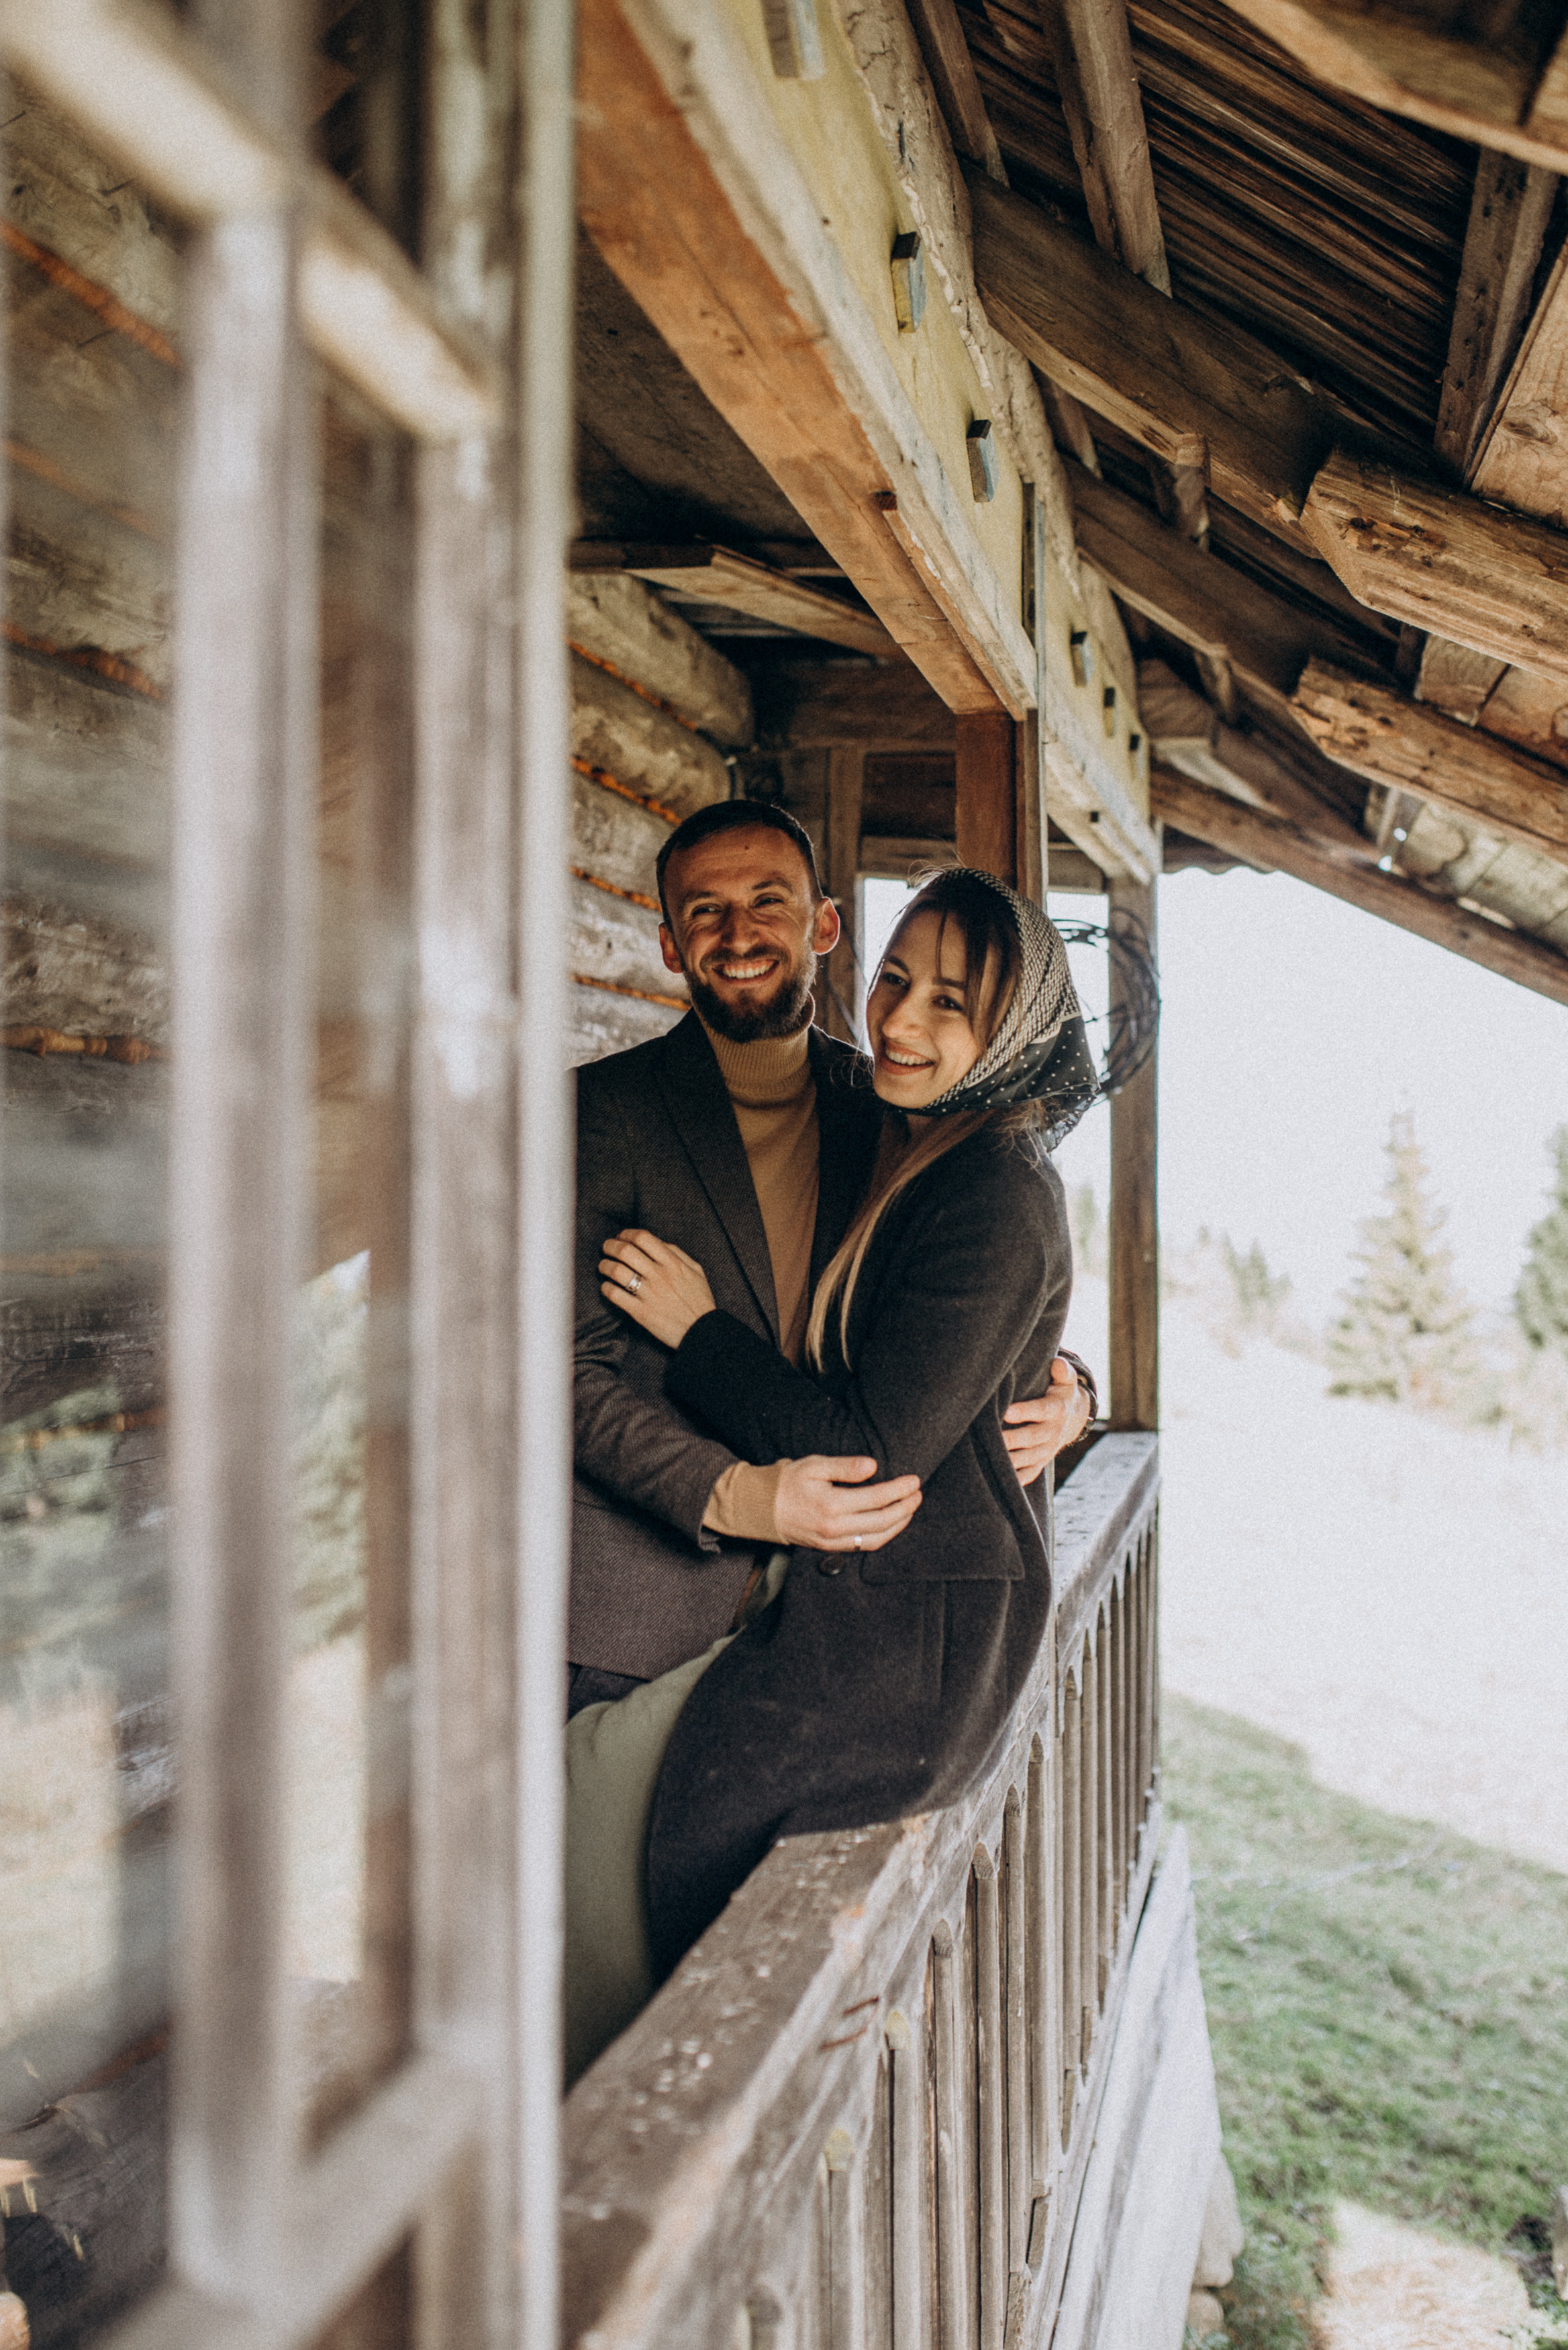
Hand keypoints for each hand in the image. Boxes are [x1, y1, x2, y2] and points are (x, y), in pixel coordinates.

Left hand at [600, 1228, 716, 1348]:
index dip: (627, 1233)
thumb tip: (657, 1242)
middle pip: (625, 1251)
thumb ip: (677, 1253)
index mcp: (672, 1263)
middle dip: (610, 1246)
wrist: (702, 1331)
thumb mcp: (696, 1271)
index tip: (621, 1236)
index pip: (643, 1238)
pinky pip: (615, 1295)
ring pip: (616, 1271)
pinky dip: (606, 1288)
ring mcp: (648, 1294)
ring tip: (603, 1266)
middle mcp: (659, 1275)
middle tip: (606, 1248)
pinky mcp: (640, 1312)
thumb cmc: (699, 1301)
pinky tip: (607, 1287)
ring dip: (604, 1265)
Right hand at [774, 1455, 921, 1551]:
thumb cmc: (788, 1482)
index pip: (877, 1498)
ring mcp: (832, 1541)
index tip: (914, 1481)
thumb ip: (845, 1467)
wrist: (762, 1509)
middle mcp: (834, 1527)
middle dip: (905, 1508)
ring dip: (898, 1525)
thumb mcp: (814, 1466)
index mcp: (831, 1505)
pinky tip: (890, 1524)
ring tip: (909, 1510)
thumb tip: (873, 1466)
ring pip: (876, 1539)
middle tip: (918, 1494)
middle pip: (882, 1522)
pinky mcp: (830, 1548)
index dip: (900, 1490)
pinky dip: (882, 1537)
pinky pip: (863, 1547)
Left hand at [1002, 1357, 1091, 1486]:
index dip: (1024, 1412)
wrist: (1075, 1417)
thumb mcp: (1066, 1380)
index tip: (1006, 1412)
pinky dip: (1019, 1478)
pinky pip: (1031, 1471)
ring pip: (1029, 1457)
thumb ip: (1063, 1371)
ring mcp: (1048, 1449)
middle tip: (995, 1439)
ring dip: (1012, 1460)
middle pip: (1032, 1437)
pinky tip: (1003, 1480)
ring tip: (993, 1460)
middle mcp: (1053, 1431)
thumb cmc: (1062, 1392)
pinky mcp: (1042, 1460)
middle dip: (1014, 1440)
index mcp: (1056, 1409)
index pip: (1040, 1411)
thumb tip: (1058, 1363)